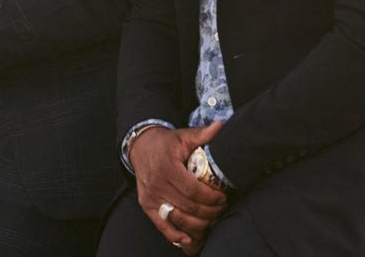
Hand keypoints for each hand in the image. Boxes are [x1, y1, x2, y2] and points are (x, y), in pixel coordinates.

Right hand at [129, 122, 228, 252]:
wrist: (141, 147)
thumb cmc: (165, 143)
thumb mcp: (183, 136)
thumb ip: (202, 134)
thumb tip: (221, 127)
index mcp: (167, 167)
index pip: (192, 190)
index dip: (210, 198)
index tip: (222, 198)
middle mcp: (156, 183)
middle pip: (187, 206)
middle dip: (209, 212)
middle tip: (221, 209)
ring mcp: (150, 196)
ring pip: (177, 217)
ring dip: (198, 223)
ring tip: (211, 219)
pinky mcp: (146, 204)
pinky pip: (161, 224)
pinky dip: (174, 234)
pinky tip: (188, 238)